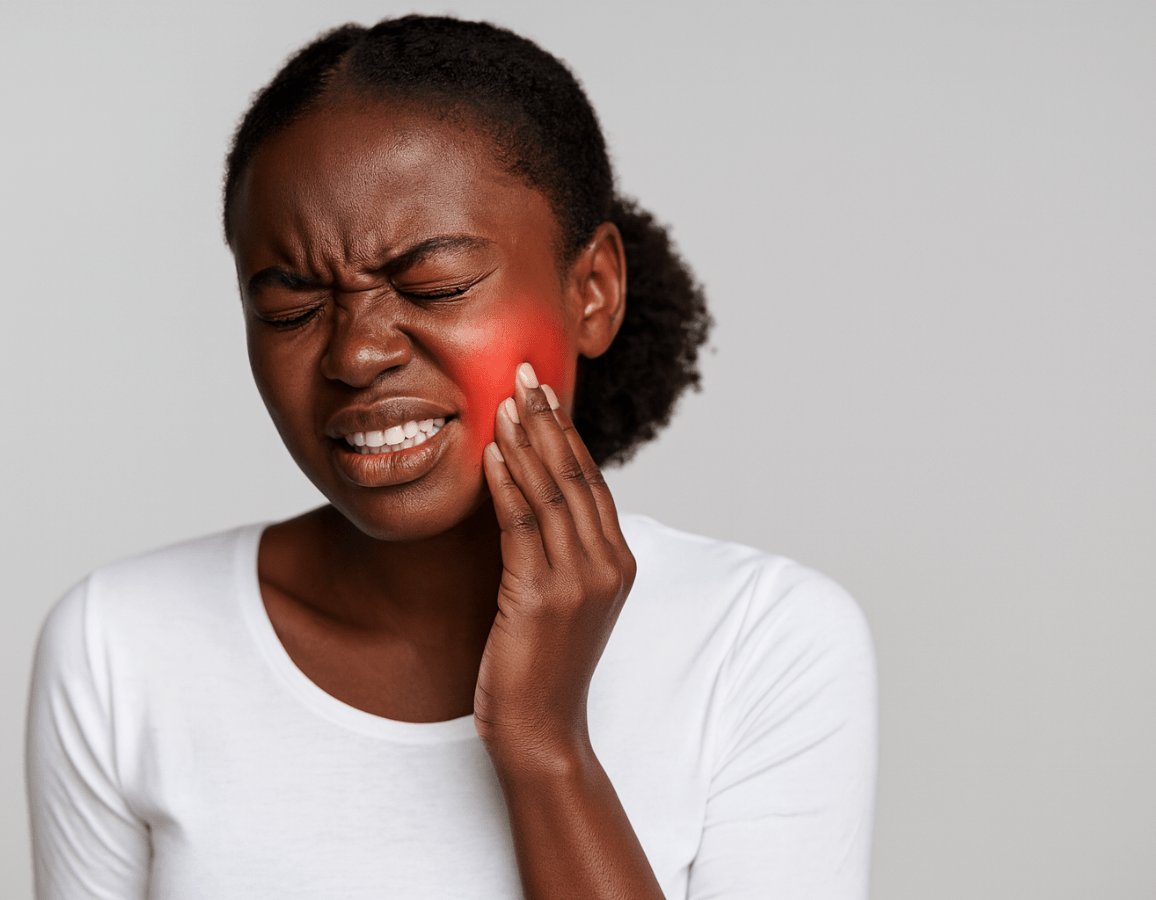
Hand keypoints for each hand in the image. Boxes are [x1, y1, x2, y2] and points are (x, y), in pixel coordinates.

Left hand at [476, 362, 635, 770]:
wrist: (541, 731)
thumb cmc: (543, 665)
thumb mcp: (562, 599)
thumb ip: (559, 550)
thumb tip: (531, 498)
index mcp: (617, 562)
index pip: (591, 481)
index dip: (566, 432)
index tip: (542, 391)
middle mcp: (607, 565)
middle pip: (576, 475)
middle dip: (547, 419)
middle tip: (523, 372)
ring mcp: (580, 582)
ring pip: (551, 493)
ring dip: (525, 440)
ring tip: (502, 398)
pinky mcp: (543, 598)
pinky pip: (523, 527)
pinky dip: (508, 484)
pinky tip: (492, 453)